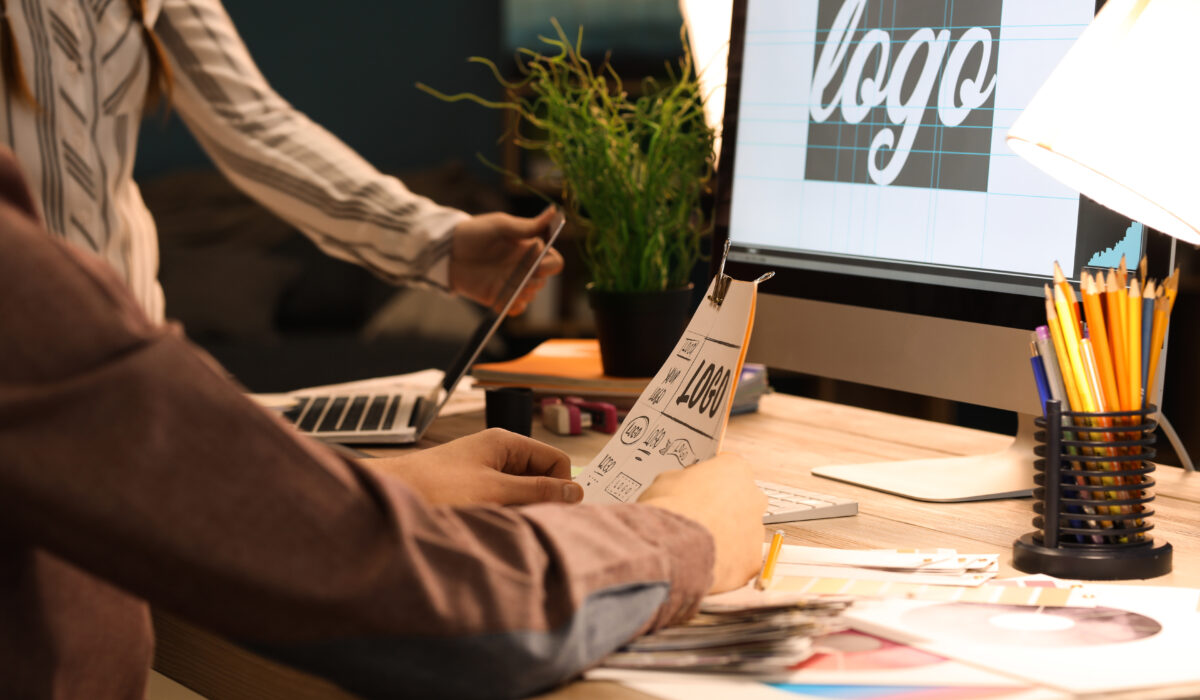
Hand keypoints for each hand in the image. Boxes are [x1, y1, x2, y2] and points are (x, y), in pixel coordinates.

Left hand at [365, 428, 580, 505]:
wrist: (389, 496)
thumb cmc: (434, 486)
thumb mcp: (494, 491)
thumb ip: (537, 492)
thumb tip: (575, 493)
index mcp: (506, 443)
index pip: (555, 460)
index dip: (561, 486)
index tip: (559, 512)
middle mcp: (497, 454)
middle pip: (540, 478)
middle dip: (540, 502)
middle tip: (530, 523)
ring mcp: (484, 473)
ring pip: (521, 495)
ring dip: (519, 512)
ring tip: (502, 524)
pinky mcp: (471, 491)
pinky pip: (502, 504)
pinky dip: (502, 517)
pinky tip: (490, 527)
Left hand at [448, 208, 563, 314]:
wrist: (447, 252)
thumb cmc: (474, 232)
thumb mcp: (500, 225)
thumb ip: (527, 226)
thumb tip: (553, 211)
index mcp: (529, 249)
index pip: (554, 262)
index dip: (550, 266)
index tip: (538, 264)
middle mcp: (524, 267)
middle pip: (544, 280)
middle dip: (534, 280)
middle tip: (519, 275)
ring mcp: (513, 283)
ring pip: (532, 294)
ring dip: (524, 291)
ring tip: (508, 284)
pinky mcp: (500, 297)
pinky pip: (517, 308)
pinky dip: (515, 306)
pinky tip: (505, 299)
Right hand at [638, 454, 766, 593]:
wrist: (672, 548)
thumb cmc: (669, 511)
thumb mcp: (666, 480)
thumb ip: (684, 481)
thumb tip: (681, 488)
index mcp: (735, 470)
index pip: (727, 469)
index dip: (709, 480)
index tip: (697, 489)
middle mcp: (753, 498)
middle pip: (741, 500)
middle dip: (723, 508)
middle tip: (698, 517)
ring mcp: (756, 530)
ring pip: (742, 531)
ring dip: (725, 535)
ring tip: (697, 543)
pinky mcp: (752, 559)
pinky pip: (740, 558)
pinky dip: (725, 560)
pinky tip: (704, 560)